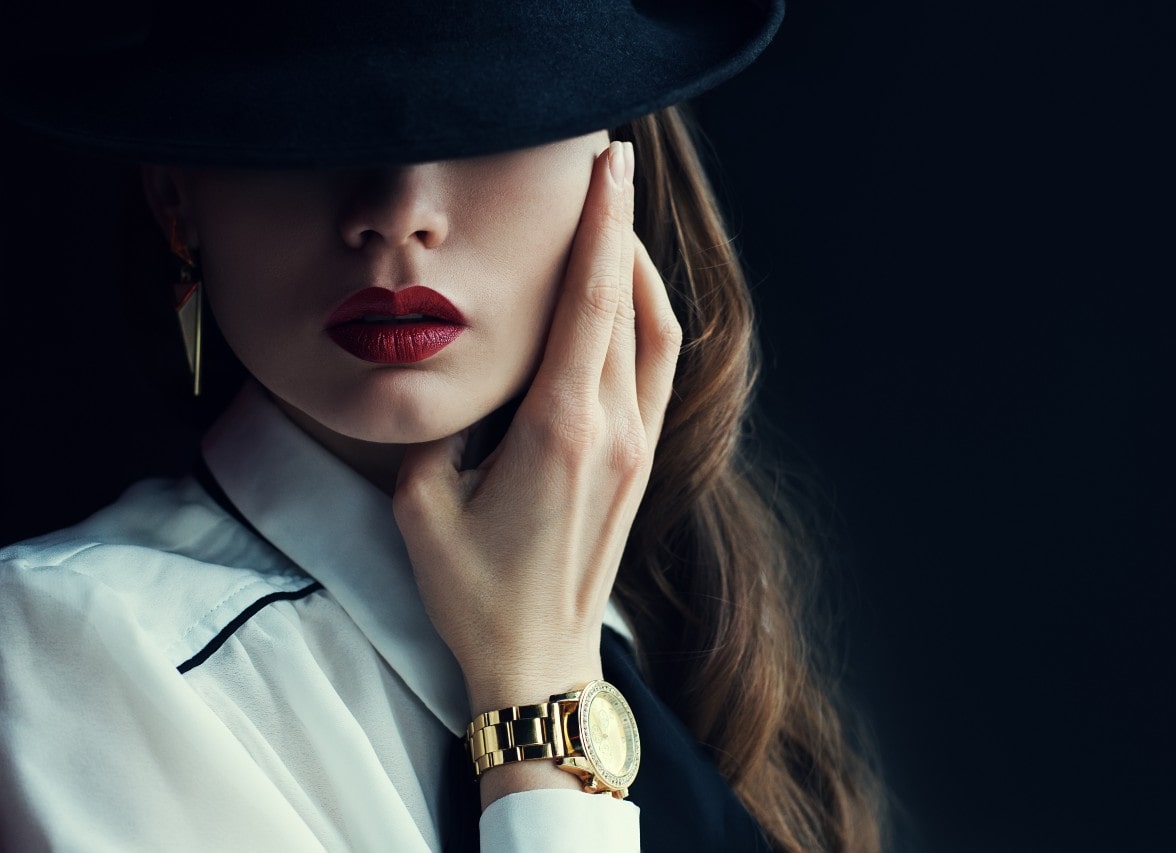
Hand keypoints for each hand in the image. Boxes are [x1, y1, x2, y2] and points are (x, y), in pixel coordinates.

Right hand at [392, 139, 678, 750]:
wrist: (538, 659)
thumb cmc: (475, 591)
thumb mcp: (424, 501)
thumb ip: (441, 422)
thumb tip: (456, 367)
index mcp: (560, 430)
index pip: (591, 301)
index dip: (602, 225)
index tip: (606, 167)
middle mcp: (612, 430)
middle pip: (630, 302)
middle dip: (620, 226)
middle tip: (606, 167)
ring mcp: (636, 447)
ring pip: (657, 333)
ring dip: (640, 269)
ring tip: (615, 220)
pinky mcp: (640, 462)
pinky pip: (658, 371)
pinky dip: (648, 318)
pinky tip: (626, 298)